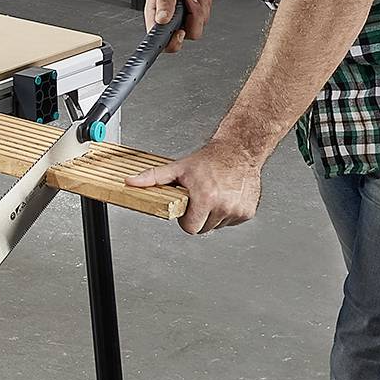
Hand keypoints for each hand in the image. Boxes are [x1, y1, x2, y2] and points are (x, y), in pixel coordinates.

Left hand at [130, 136, 263, 234]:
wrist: (239, 151)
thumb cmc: (210, 160)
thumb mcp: (178, 168)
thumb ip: (153, 178)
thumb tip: (131, 182)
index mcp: (206, 198)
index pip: (190, 229)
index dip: (186, 220)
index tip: (188, 208)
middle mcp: (223, 206)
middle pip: (204, 229)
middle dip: (199, 217)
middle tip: (200, 199)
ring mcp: (237, 211)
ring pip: (218, 226)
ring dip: (214, 215)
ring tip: (213, 195)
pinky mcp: (248, 212)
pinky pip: (232, 221)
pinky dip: (228, 213)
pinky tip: (225, 197)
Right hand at [146, 0, 212, 52]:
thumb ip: (164, 2)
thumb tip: (162, 20)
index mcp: (156, 17)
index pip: (163, 42)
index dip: (173, 43)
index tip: (181, 32)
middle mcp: (170, 21)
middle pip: (190, 33)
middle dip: (195, 13)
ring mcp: (184, 17)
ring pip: (201, 22)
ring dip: (201, 1)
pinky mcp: (195, 13)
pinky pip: (207, 12)